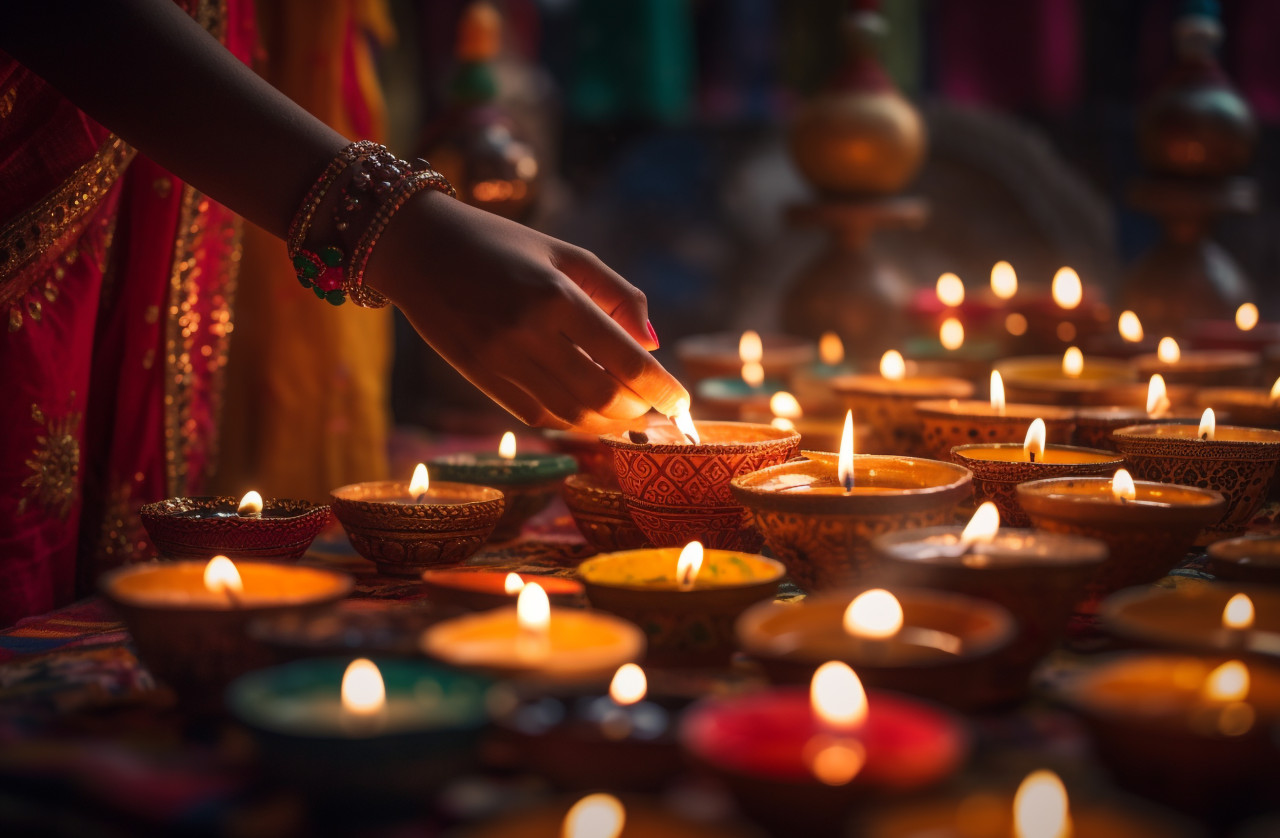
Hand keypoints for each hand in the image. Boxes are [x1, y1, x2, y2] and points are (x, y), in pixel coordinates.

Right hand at [366, 190, 689, 432]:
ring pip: (572, 415)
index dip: (660, 387)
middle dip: (637, 409)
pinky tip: (588, 412)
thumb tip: (654, 343)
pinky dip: (572, 422)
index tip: (681, 400)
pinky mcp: (480, 378)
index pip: (624, 358)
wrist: (418, 249)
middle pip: (602, 396)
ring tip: (626, 411)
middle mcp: (527, 332)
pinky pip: (538, 416)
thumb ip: (617, 294)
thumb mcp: (566, 254)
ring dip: (608, 422)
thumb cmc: (502, 245)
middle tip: (652, 405)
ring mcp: (500, 360)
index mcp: (555, 294)